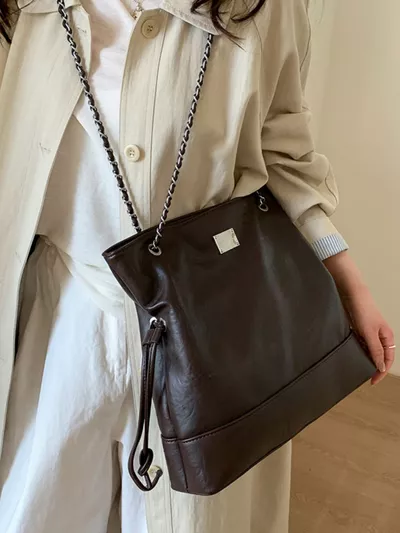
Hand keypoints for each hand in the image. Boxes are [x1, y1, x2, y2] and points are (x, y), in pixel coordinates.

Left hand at [323, 251, 394, 384]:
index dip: (381, 372)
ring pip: (369, 351)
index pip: (387, 360)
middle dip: (373, 367)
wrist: (351, 294)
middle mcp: (380, 336)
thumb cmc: (363, 310)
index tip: (372, 381)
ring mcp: (370, 333)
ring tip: (357, 367)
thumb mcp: (369, 333)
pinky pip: (361, 344)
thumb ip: (375, 351)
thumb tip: (381, 367)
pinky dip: (357, 350)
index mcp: (387, 337)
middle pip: (379, 357)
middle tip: (364, 377)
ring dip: (365, 359)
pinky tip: (351, 354)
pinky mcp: (360, 330)